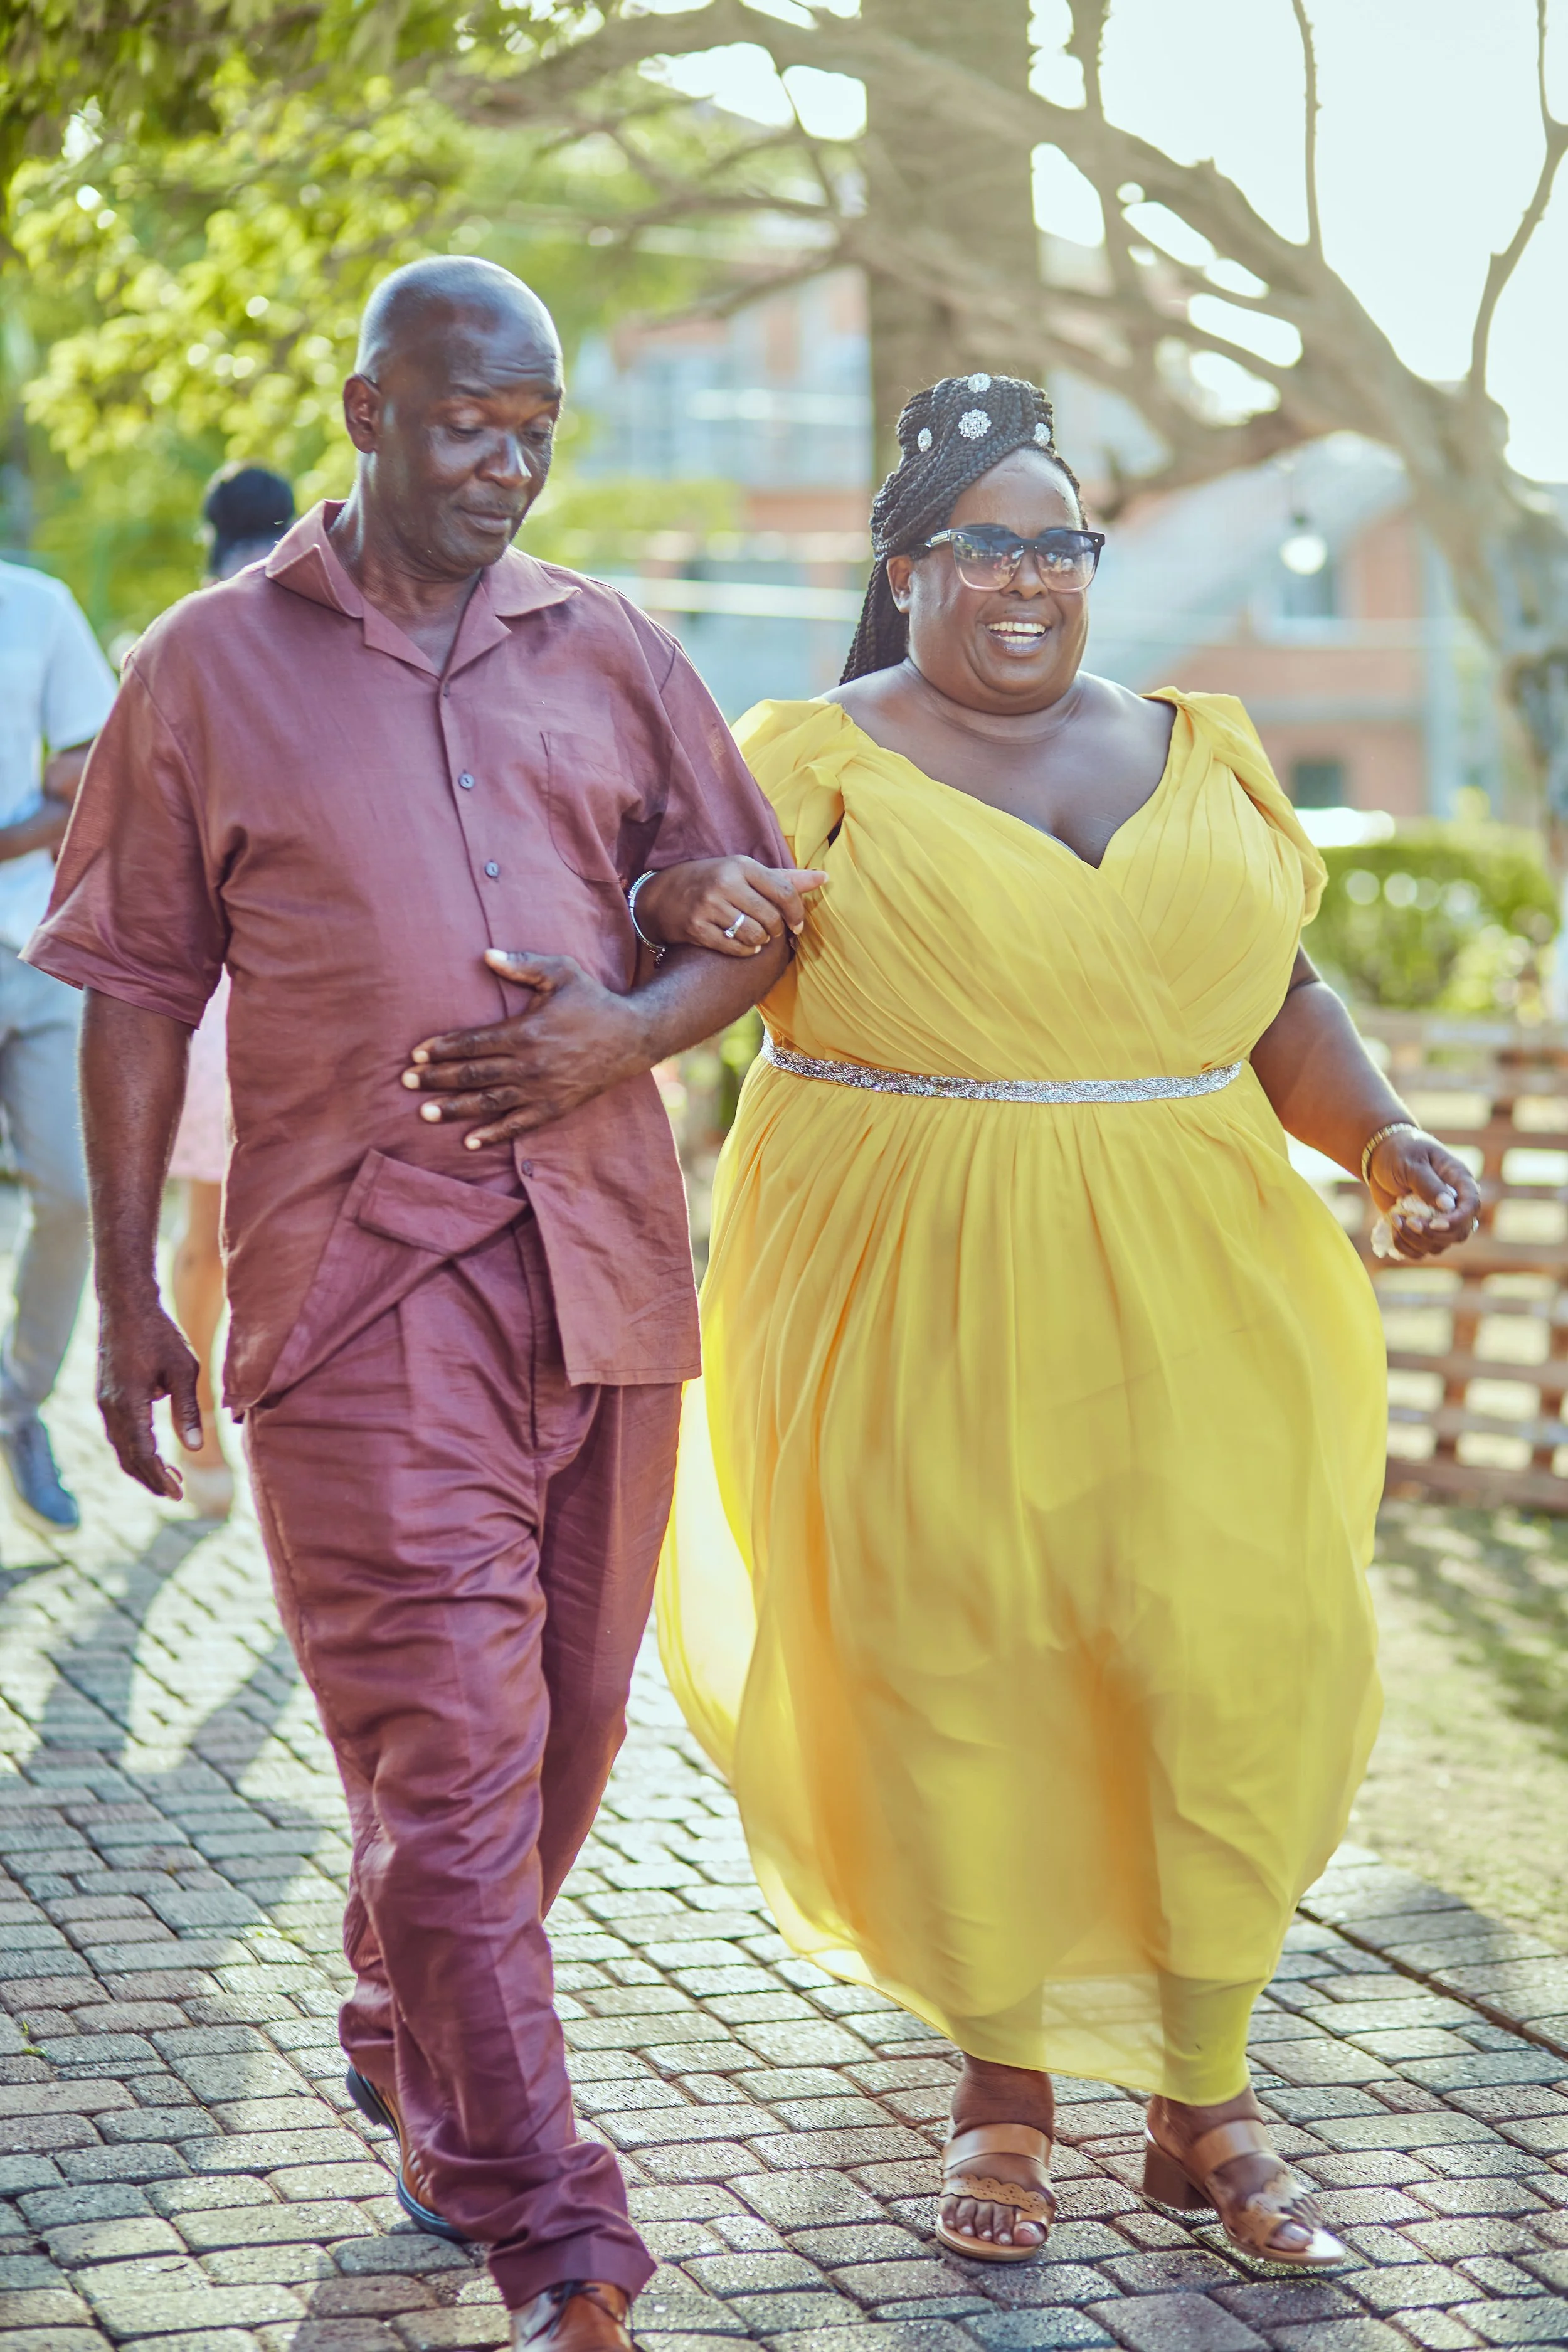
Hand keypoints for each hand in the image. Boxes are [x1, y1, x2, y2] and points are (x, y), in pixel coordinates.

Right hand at [97, 1289, 201, 1498]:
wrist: (126, 1305)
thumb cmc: (160, 1334)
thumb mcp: (184, 1369)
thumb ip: (188, 1409)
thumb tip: (195, 1447)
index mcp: (129, 1404)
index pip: (142, 1454)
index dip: (159, 1477)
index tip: (177, 1494)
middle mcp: (110, 1408)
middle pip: (128, 1457)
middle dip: (151, 1479)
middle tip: (175, 1493)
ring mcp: (104, 1402)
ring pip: (121, 1446)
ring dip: (143, 1465)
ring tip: (169, 1476)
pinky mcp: (106, 1395)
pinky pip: (118, 1432)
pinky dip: (135, 1447)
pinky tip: (154, 1450)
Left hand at [403, 950, 648, 1147]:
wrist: (631, 1036)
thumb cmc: (592, 1000)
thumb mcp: (561, 972)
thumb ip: (523, 964)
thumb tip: (486, 955)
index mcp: (525, 1032)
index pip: (473, 1043)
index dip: (442, 1048)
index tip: (417, 1053)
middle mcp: (529, 1065)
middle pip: (473, 1074)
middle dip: (437, 1079)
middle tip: (406, 1081)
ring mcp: (541, 1089)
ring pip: (489, 1102)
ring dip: (455, 1108)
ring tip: (425, 1113)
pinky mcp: (554, 1107)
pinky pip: (518, 1125)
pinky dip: (493, 1134)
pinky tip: (469, 1141)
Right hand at [636, 857, 826, 955]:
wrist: (660, 894)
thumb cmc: (711, 881)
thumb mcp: (744, 871)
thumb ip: (785, 877)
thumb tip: (825, 877)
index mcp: (741, 865)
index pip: (784, 891)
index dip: (797, 913)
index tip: (797, 925)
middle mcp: (725, 882)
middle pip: (771, 917)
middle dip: (776, 930)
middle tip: (771, 932)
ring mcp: (708, 905)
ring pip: (754, 935)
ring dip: (760, 942)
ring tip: (755, 937)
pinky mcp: (696, 926)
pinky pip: (733, 947)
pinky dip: (743, 950)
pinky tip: (741, 945)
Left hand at [1367, 1126, 1480, 1259]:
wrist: (1381, 1156)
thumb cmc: (1399, 1152)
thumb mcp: (1412, 1163)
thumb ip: (1428, 1183)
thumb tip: (1448, 1206)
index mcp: (1458, 1181)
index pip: (1471, 1206)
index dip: (1457, 1220)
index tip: (1434, 1223)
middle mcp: (1453, 1204)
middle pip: (1458, 1233)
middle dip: (1432, 1234)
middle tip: (1408, 1222)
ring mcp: (1437, 1219)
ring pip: (1438, 1246)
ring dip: (1414, 1240)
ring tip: (1394, 1219)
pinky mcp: (1420, 1229)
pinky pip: (1420, 1251)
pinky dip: (1404, 1247)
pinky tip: (1392, 1228)